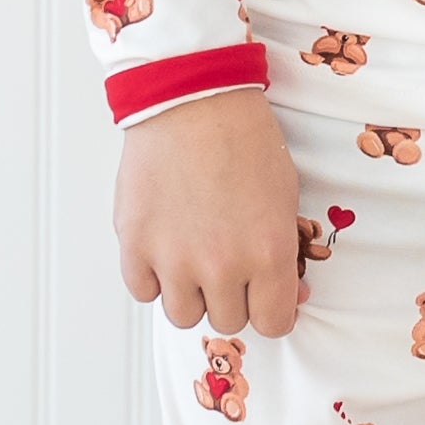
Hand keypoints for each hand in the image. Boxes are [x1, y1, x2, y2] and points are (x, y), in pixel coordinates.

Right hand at [115, 90, 305, 335]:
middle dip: (232, 296)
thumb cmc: (245, 140)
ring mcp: (173, 259)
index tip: (266, 296)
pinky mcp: (135, 244)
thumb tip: (289, 297)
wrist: (192, 100)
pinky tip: (164, 248)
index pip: (273, 324)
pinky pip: (143, 290)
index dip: (272, 310)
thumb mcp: (285, 196)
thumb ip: (285, 253)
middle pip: (228, 320)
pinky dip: (153, 277)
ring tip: (193, 257)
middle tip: (228, 263)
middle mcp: (222, 266)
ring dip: (191, 293)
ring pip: (183, 316)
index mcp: (268, 255)